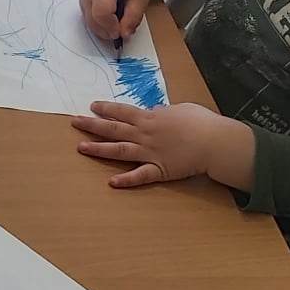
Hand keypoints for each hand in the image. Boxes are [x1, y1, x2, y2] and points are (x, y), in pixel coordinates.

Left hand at [71, 101, 254, 189]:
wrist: (215, 142)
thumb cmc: (202, 122)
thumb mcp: (182, 109)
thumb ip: (164, 111)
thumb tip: (154, 110)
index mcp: (150, 118)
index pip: (122, 111)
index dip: (106, 108)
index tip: (91, 106)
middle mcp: (145, 134)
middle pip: (114, 129)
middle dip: (92, 125)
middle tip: (74, 122)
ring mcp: (150, 153)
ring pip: (119, 150)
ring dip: (99, 149)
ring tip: (81, 148)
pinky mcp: (159, 170)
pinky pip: (140, 176)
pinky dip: (126, 180)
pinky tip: (111, 182)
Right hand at [79, 0, 165, 45]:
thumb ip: (133, 17)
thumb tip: (124, 34)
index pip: (101, 13)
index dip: (112, 26)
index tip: (123, 33)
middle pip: (94, 22)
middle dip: (111, 31)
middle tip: (127, 28)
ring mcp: (84, 2)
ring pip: (93, 26)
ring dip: (109, 30)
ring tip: (123, 19)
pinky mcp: (85, 7)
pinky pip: (93, 24)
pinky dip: (105, 27)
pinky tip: (115, 18)